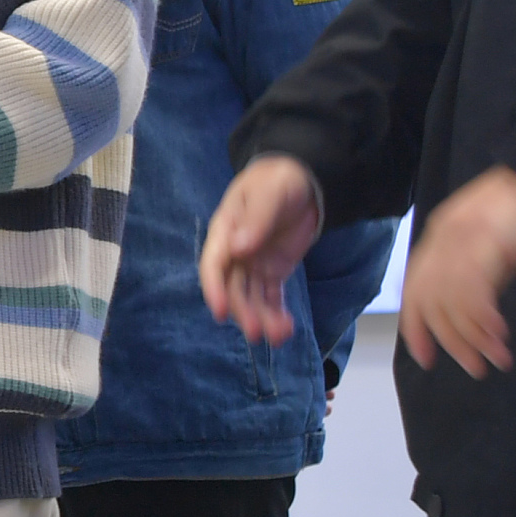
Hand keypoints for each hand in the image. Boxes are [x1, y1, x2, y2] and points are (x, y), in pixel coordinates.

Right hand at [200, 154, 325, 344]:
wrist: (302, 180)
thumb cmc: (278, 180)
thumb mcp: (269, 192)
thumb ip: (256, 219)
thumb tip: (239, 248)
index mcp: (226, 232)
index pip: (214, 265)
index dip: (214, 289)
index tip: (222, 312)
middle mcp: (235, 253)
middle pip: (233, 288)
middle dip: (244, 312)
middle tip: (258, 332)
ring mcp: (254, 264)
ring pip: (252, 298)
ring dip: (262, 318)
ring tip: (280, 336)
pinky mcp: (273, 271)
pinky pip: (271, 297)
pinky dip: (276, 313)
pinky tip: (286, 328)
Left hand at [395, 166, 515, 377]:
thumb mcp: (496, 246)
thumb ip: (480, 274)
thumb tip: (474, 313)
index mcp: (440, 237)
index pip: (415, 290)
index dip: (417, 328)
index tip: (427, 358)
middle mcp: (444, 239)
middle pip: (430, 302)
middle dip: (450, 341)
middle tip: (474, 367)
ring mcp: (463, 240)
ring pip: (452, 303)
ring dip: (473, 338)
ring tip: (495, 360)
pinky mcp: (487, 242)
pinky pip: (474, 292)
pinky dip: (482, 320)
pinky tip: (499, 336)